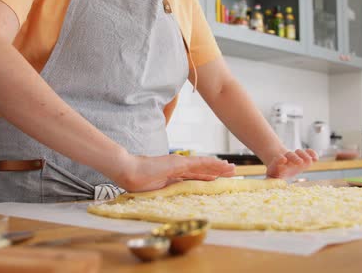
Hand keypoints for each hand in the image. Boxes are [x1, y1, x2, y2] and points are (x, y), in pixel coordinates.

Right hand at [114, 154, 235, 192]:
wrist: (129, 172)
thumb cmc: (138, 183)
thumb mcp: (157, 190)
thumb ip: (168, 191)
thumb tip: (177, 199)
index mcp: (173, 174)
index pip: (194, 176)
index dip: (207, 177)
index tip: (217, 180)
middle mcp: (178, 167)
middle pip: (202, 169)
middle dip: (218, 171)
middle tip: (232, 172)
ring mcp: (179, 163)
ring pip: (204, 165)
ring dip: (219, 167)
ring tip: (232, 168)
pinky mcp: (179, 162)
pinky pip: (199, 163)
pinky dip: (212, 164)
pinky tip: (221, 165)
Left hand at [265, 149, 317, 178]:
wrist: (281, 165)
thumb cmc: (276, 174)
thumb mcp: (271, 178)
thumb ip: (269, 182)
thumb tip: (266, 186)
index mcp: (277, 165)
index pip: (276, 161)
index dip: (278, 160)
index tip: (283, 159)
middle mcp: (287, 159)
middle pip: (289, 154)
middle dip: (294, 157)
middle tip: (299, 162)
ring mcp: (296, 157)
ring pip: (299, 152)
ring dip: (303, 155)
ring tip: (308, 161)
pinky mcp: (304, 157)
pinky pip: (309, 152)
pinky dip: (312, 154)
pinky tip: (315, 158)